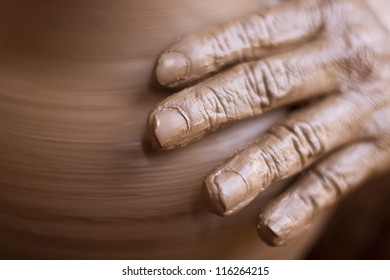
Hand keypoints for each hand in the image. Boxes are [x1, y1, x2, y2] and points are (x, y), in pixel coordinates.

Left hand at [146, 0, 389, 245]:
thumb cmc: (340, 39)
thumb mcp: (313, 17)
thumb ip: (266, 24)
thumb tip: (192, 17)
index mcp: (318, 21)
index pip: (256, 34)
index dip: (209, 51)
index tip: (161, 74)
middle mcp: (341, 62)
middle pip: (267, 85)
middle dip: (212, 108)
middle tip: (161, 132)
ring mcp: (359, 110)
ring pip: (300, 140)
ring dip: (256, 168)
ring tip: (215, 196)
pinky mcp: (373, 152)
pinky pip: (334, 181)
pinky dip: (302, 206)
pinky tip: (268, 230)